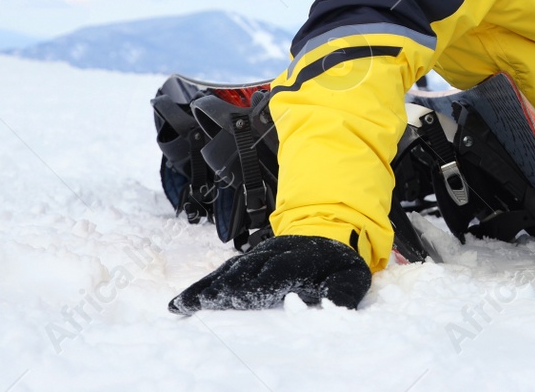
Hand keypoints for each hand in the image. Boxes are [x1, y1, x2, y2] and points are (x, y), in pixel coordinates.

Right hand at [168, 234, 370, 314]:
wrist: (332, 229)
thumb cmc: (340, 261)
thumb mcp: (352, 276)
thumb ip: (343, 291)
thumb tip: (334, 302)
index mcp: (298, 259)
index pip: (274, 272)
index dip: (255, 284)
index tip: (235, 297)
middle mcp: (273, 255)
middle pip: (244, 272)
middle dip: (222, 287)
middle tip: (198, 303)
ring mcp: (258, 256)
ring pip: (228, 271)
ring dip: (206, 287)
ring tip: (182, 304)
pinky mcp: (248, 261)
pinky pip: (223, 273)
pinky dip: (202, 286)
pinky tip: (183, 301)